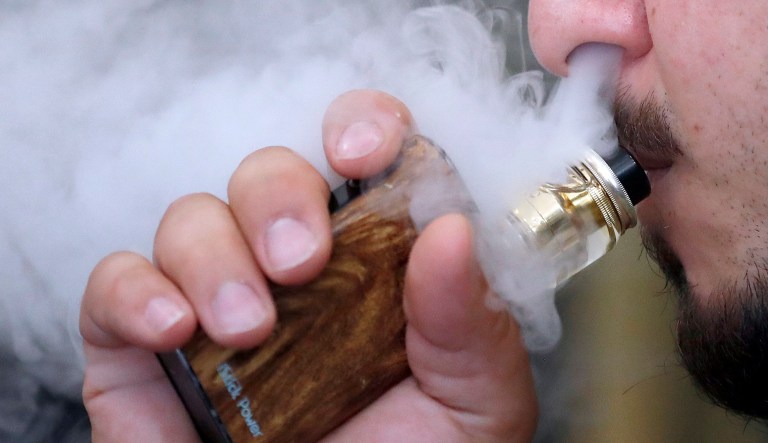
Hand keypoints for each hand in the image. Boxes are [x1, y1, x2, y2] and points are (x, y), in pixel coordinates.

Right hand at [79, 90, 537, 441]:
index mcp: (373, 263)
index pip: (363, 153)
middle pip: (269, 172)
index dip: (361, 126)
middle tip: (302, 263)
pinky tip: (174, 332)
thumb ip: (472, 322)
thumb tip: (452, 229)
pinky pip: (113, 282)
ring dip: (215, 256)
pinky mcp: (142, 344)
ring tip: (249, 328)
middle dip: (279, 196)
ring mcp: (215, 300)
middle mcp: (293, 270)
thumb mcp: (470, 402)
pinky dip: (134, 292)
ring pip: (192, 217)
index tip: (360, 153)